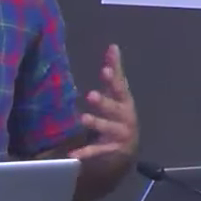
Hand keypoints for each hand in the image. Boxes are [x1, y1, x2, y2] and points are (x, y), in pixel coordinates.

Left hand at [69, 44, 138, 161]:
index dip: (113, 79)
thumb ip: (114, 71)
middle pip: (115, 109)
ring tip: (83, 118)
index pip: (119, 88)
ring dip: (96, 123)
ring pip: (108, 128)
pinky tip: (72, 155)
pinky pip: (98, 151)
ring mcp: (120, 135)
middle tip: (90, 95)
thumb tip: (112, 46)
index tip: (105, 70)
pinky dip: (86, 153)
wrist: (128, 146)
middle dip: (104, 102)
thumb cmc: (120, 113)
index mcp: (125, 101)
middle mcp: (125, 117)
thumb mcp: (118, 93)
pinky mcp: (112, 150)